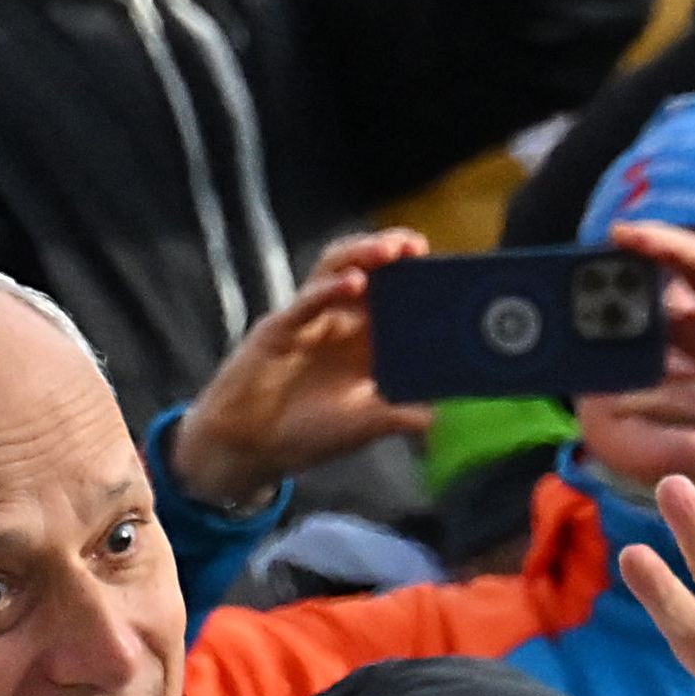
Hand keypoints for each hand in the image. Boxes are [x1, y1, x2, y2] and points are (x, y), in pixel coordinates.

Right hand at [170, 228, 432, 508]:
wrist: (251, 449)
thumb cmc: (306, 433)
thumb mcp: (363, 425)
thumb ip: (398, 416)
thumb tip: (439, 416)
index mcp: (362, 339)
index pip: (393, 294)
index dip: (415, 277)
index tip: (443, 268)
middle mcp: (338, 321)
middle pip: (367, 269)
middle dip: (391, 252)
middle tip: (416, 246)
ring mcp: (308, 320)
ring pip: (334, 271)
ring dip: (362, 255)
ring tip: (389, 250)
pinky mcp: (279, 330)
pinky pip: (304, 302)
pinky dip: (327, 290)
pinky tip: (351, 283)